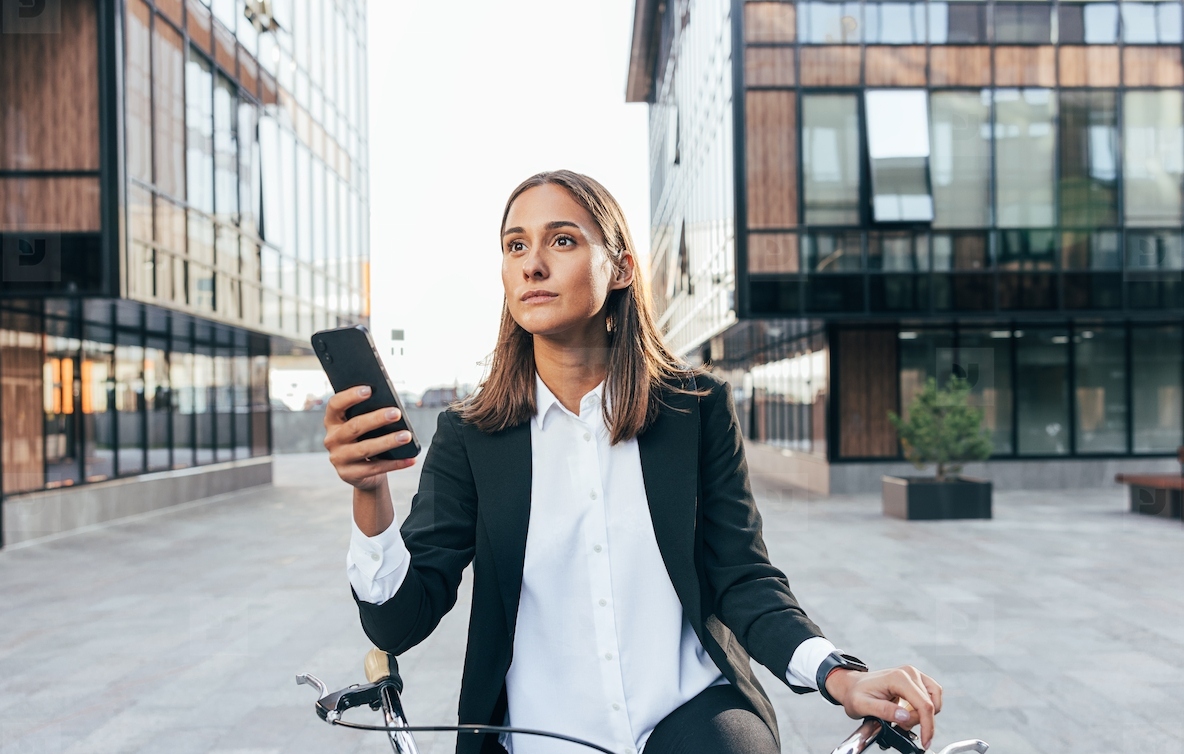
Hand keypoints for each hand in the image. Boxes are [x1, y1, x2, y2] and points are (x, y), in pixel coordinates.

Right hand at [323, 386, 416, 491]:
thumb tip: (391, 407)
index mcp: (333, 421)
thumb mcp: (364, 426)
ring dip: (388, 441)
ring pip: (365, 448)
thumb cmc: (366, 439)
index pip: (335, 405)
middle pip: (354, 426)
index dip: (350, 396)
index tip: (369, 389)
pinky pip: (375, 468)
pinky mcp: (348, 474)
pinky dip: (395, 464)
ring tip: (406, 436)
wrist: (363, 473)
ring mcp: (338, 458)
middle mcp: (332, 439)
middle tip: (396, 413)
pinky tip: (410, 458)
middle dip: (376, 419)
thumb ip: (369, 414)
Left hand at [825, 665, 942, 749]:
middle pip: (929, 704)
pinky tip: (909, 712)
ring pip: (934, 701)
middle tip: (900, 725)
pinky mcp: (916, 680)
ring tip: (903, 718)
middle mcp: (909, 673)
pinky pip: (932, 696)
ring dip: (923, 714)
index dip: (928, 726)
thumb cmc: (855, 694)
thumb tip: (905, 716)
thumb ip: (883, 710)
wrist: (853, 686)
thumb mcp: (862, 705)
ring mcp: (914, 675)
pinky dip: (924, 708)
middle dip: (919, 721)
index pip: (924, 705)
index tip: (925, 741)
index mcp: (898, 678)